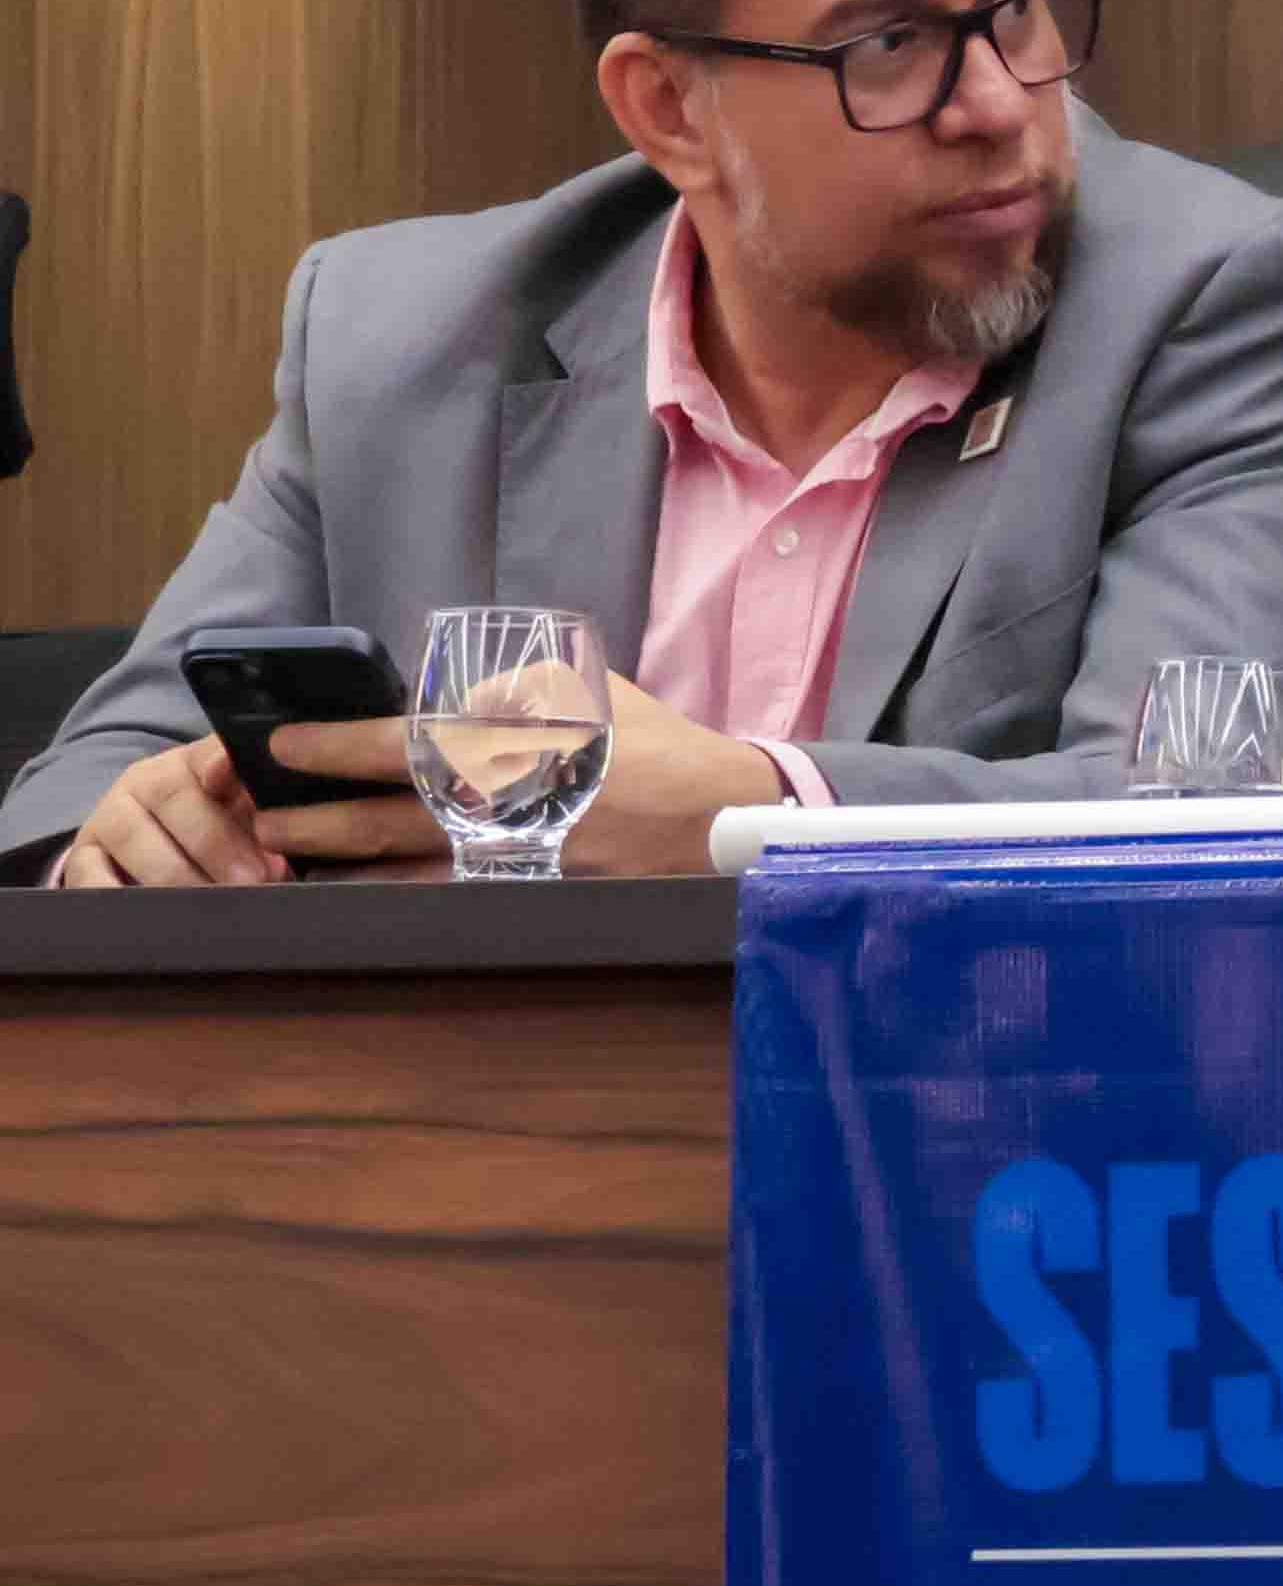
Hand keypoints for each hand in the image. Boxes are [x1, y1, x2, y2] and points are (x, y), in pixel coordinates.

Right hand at [55, 736, 283, 886]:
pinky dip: (115, 894)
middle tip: (254, 878)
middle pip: (175, 800)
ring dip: (177, 873)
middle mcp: (147, 781)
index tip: (229, 777)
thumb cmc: (217, 833)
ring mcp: (110, 817)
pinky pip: (89, 873)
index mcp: (196, 765)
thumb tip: (287, 860)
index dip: (221, 764)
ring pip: (135, 838)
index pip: (210, 755)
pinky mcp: (83, 855)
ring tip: (214, 904)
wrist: (152, 850)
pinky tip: (150, 916)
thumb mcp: (245, 818)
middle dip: (217, 842)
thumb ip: (268, 823)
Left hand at [264, 676, 785, 880]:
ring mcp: (512, 861)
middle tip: (267, 819)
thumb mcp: (576, 686)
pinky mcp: (529, 894)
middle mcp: (500, 811)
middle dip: (315, 821)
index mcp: (507, 748)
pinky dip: (399, 896)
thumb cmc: (643, 740)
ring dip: (344, 870)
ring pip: (405, 872)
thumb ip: (500, 691)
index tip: (281, 744)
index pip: (394, 746)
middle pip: (383, 822)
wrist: (712, 813)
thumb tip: (439, 707)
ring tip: (298, 863)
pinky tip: (366, 892)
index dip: (329, 745)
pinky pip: (447, 898)